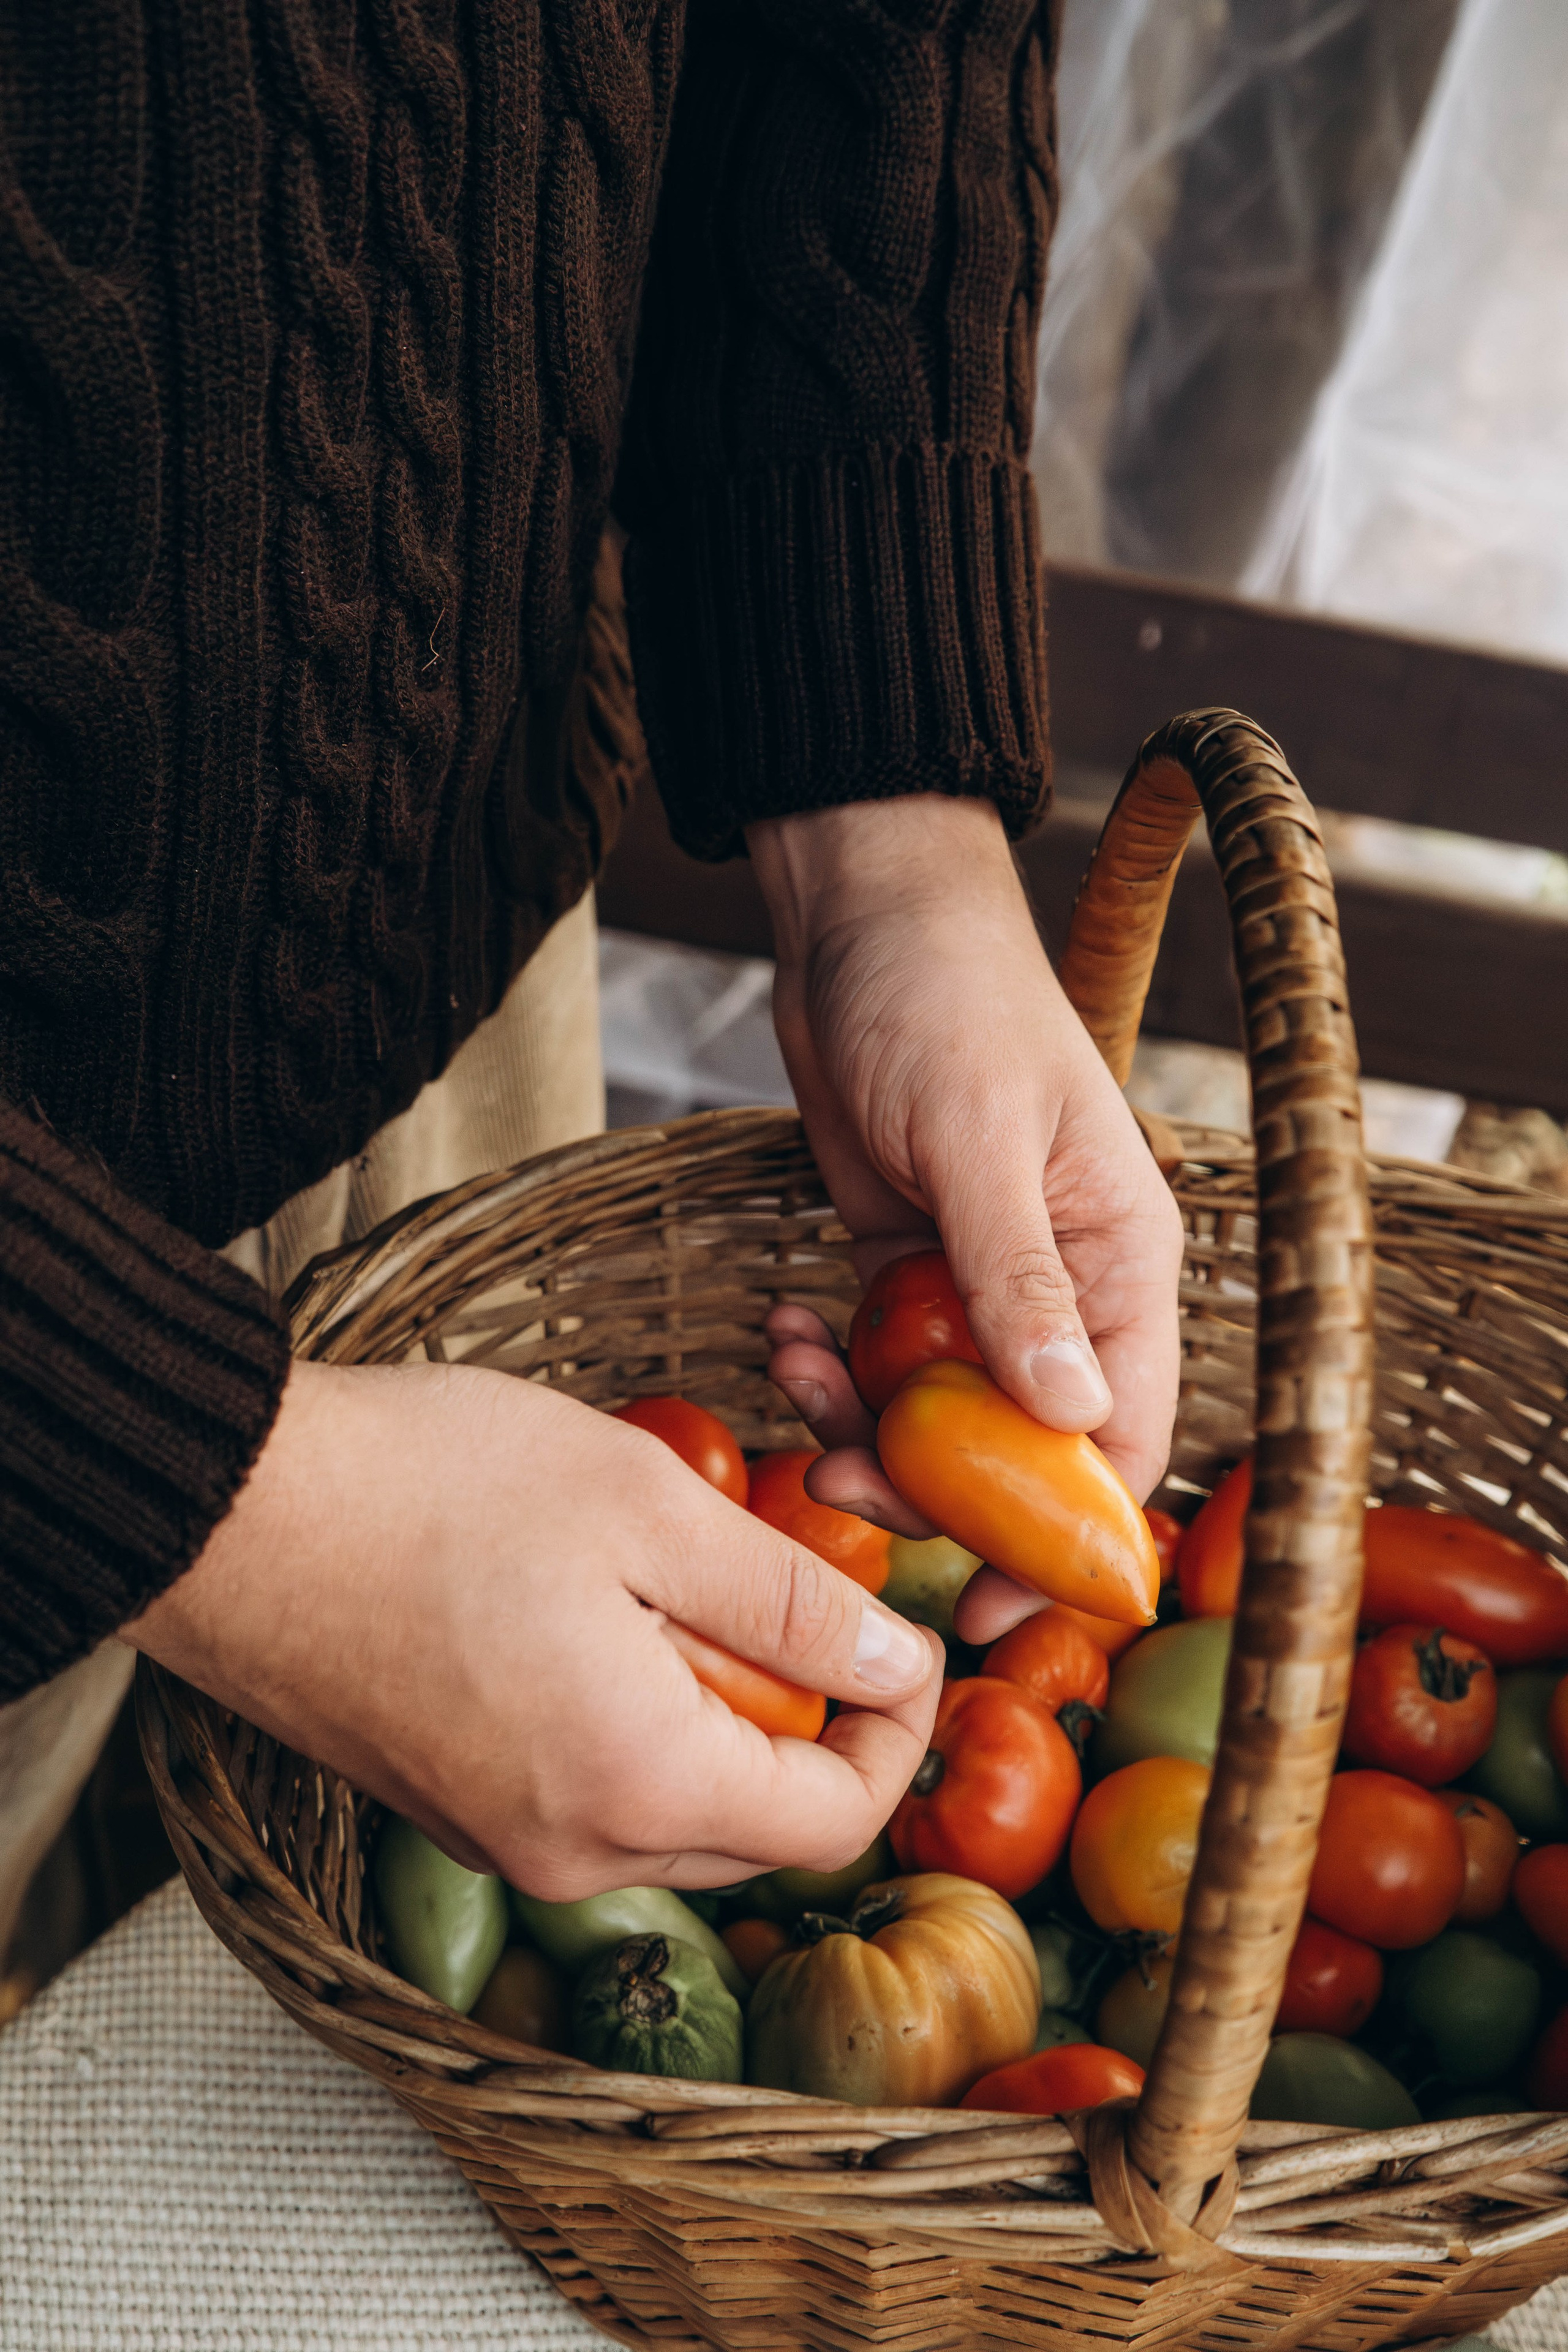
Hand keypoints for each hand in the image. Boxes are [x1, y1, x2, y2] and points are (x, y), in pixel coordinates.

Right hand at [125, 1359, 941, 1895]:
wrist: (229, 1508)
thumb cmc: (432, 1487)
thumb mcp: (646, 1509)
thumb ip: (790, 1603)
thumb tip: (896, 1660)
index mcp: (638, 1784)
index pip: (834, 1818)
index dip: (900, 1729)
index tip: (905, 1632)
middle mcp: (570, 1849)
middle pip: (761, 1829)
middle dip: (820, 1728)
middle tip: (817, 1599)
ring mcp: (500, 1836)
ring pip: (679, 1813)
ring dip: (730, 1722)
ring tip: (711, 1590)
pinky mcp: (450, 1802)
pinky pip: (596, 1795)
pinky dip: (645, 1725)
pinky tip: (618, 1617)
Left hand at [748, 795, 1183, 1646]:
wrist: (860, 919)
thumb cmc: (947, 1002)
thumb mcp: (984, 1142)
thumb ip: (1021, 1283)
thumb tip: (1073, 1419)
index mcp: (1124, 1263)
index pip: (1123, 1437)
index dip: (1067, 1537)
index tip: (989, 1606)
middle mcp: (1065, 1289)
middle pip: (1022, 1449)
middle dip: (936, 1490)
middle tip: (843, 1489)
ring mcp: (979, 1285)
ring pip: (936, 1417)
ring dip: (864, 1428)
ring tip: (797, 1387)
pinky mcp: (905, 1268)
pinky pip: (877, 1363)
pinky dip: (832, 1369)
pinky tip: (788, 1328)